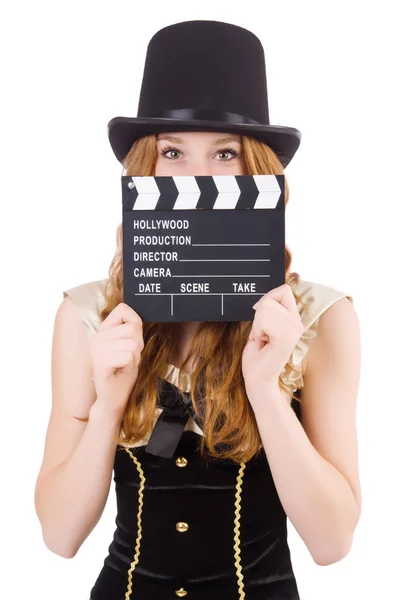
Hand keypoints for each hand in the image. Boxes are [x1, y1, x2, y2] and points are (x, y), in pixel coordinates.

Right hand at [89, 302, 143, 420]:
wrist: (112, 400)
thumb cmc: (122, 373)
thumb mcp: (129, 346)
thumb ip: (131, 330)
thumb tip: (137, 316)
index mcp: (102, 331)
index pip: (123, 309)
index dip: (135, 324)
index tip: (130, 342)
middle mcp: (97, 337)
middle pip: (133, 328)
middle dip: (138, 345)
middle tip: (127, 359)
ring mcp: (96, 349)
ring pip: (133, 343)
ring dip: (135, 357)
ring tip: (123, 366)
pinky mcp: (100, 362)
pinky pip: (129, 356)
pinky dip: (131, 366)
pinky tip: (120, 372)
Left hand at [242, 283, 303, 396]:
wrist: (258, 379)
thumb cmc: (258, 356)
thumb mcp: (262, 327)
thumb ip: (268, 311)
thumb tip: (266, 298)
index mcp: (294, 319)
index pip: (285, 290)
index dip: (268, 298)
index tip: (260, 315)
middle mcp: (297, 323)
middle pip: (272, 298)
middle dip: (258, 315)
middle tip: (261, 334)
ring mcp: (294, 330)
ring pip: (266, 308)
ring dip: (257, 325)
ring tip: (263, 340)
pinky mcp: (286, 338)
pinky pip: (264, 320)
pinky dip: (257, 331)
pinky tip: (263, 343)